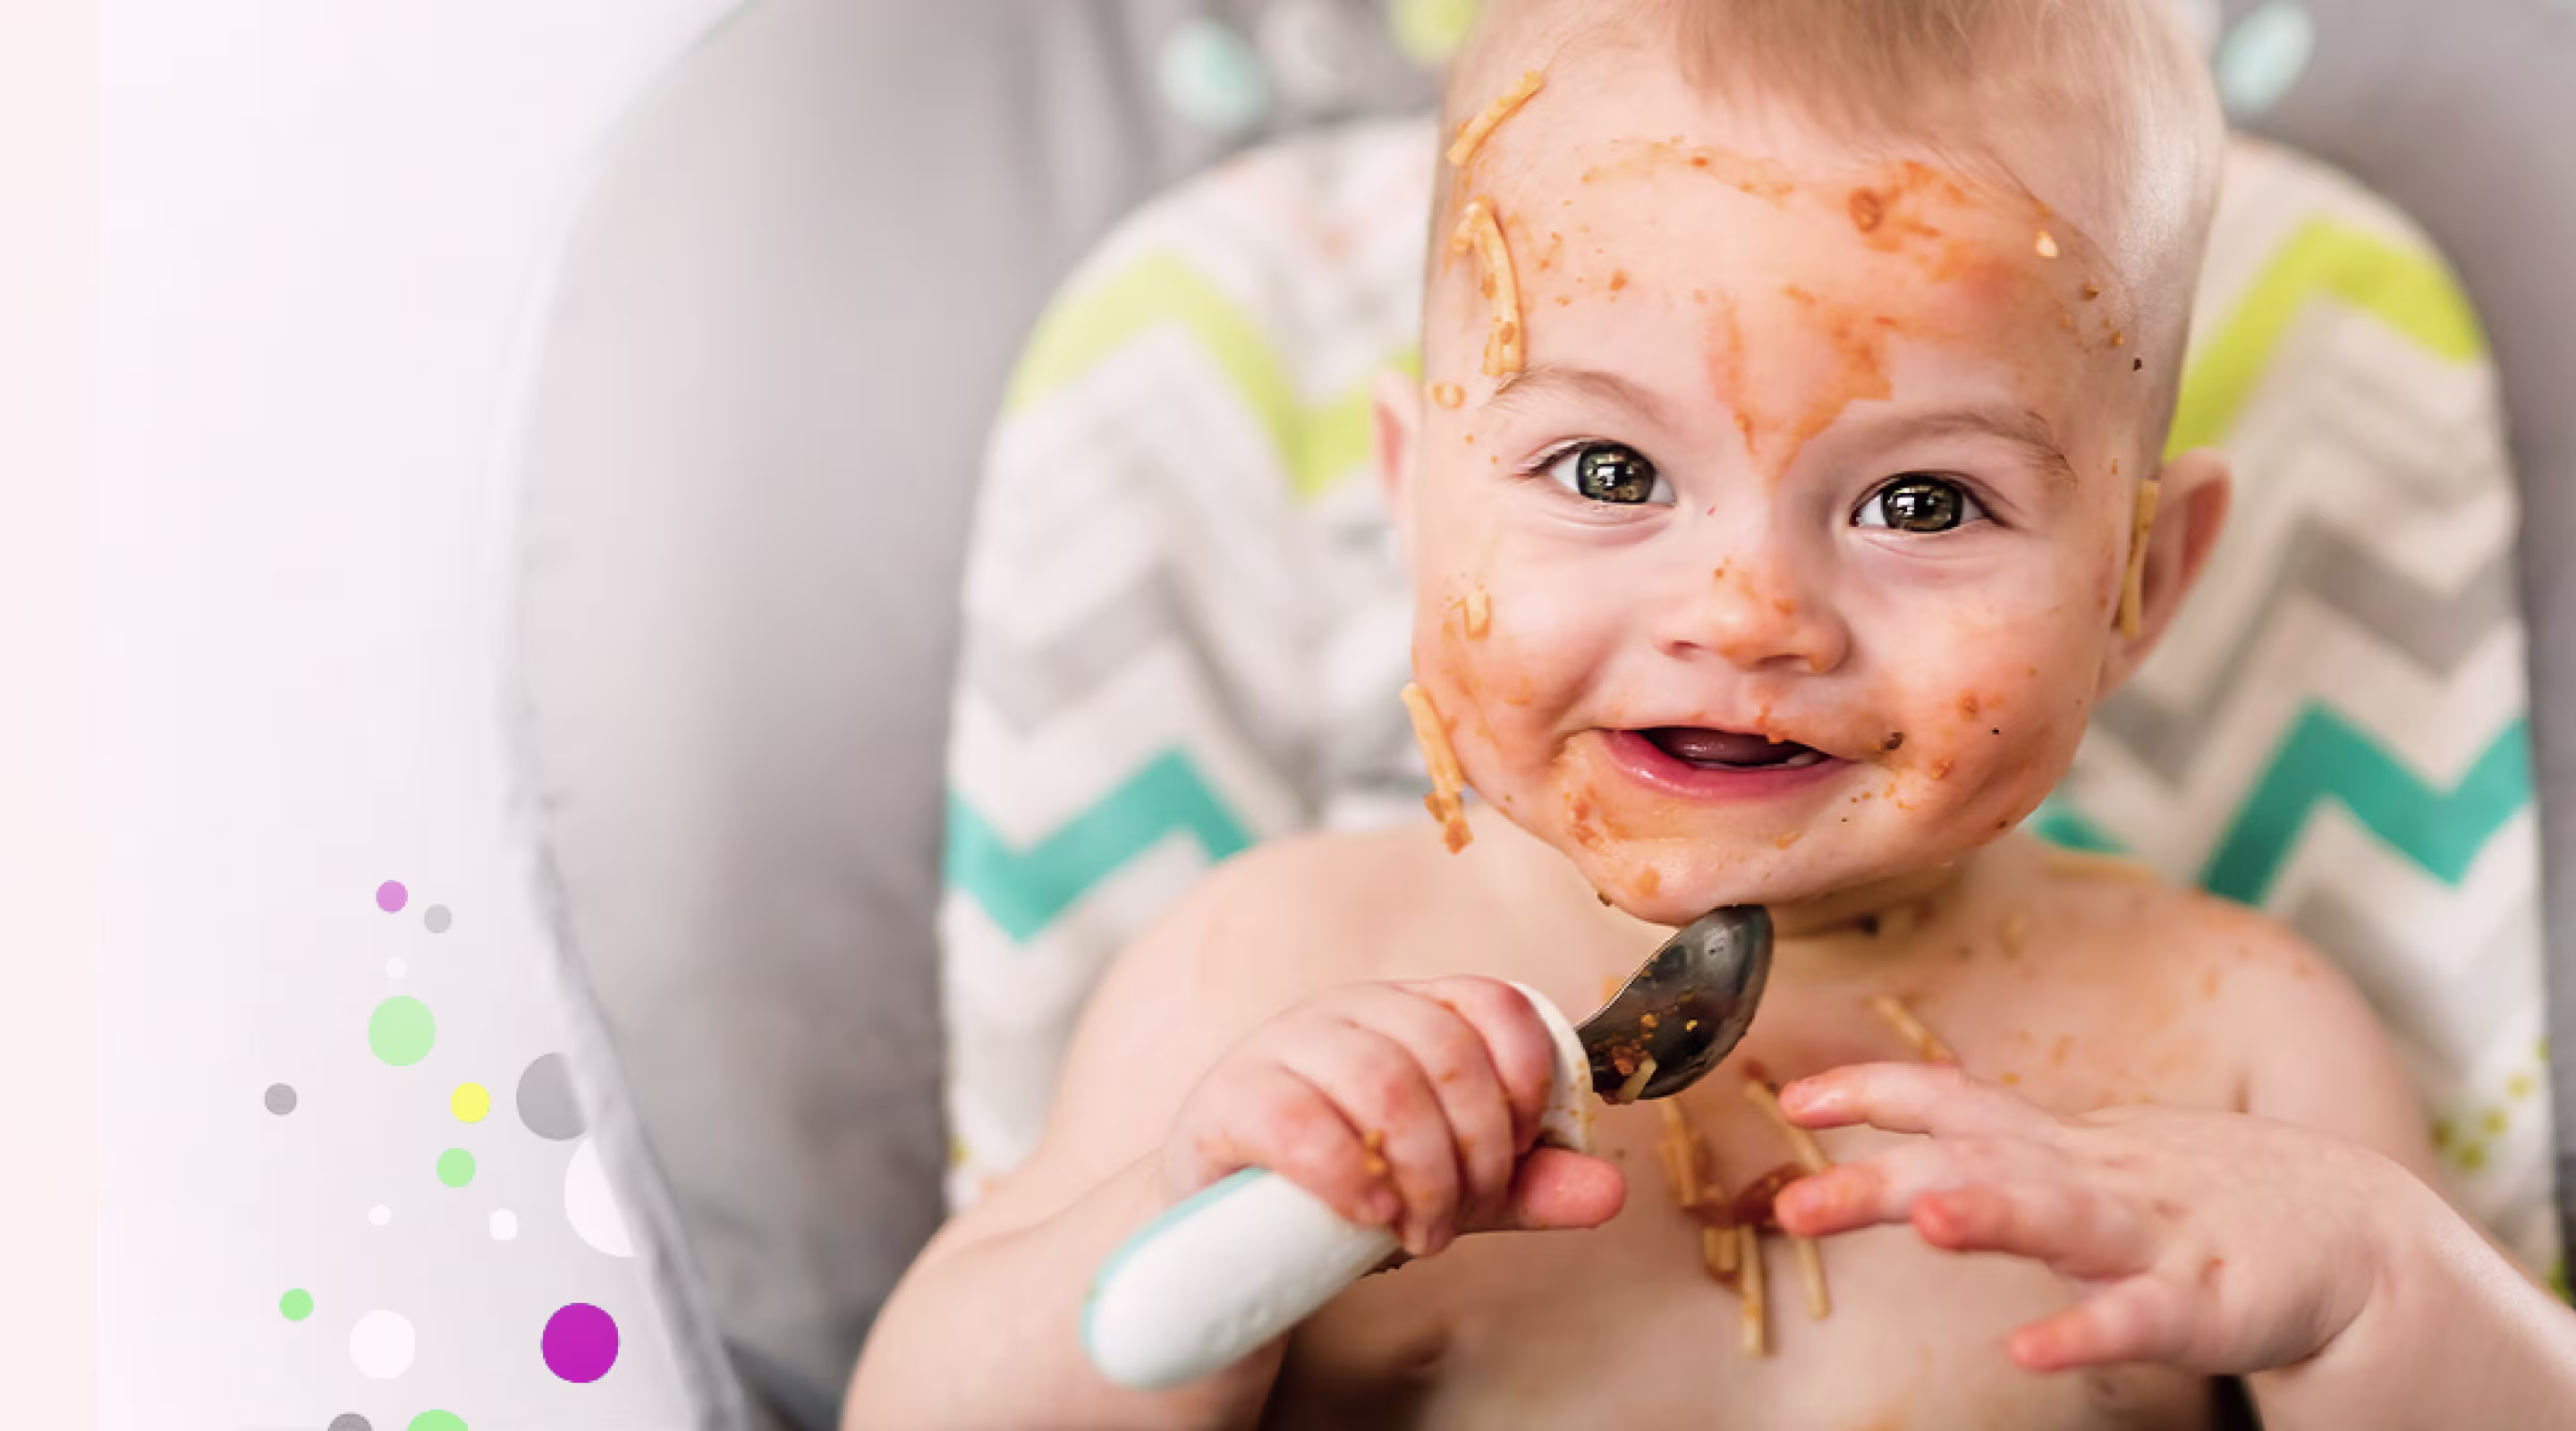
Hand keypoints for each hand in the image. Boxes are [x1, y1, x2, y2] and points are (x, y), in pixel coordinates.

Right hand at [1162, 977, 1624, 1256]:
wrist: (1229, 1238)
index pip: (1497, 1002)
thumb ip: (1526, 1186)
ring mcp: (1282, 1046)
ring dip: (1421, 1171)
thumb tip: (1610, 1192)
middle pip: (1446, 1052)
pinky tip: (1370, 1214)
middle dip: (1476, 1151)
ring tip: (1419, 1232)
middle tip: (1461, 1218)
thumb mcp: (1452, 1187)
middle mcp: (1350, 1011)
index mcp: (1412, 1012)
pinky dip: (1349, 1174)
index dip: (1527, 1081)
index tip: (1521, 1150)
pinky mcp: (1228, 1099)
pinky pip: (1297, 1119)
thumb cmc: (1349, 1190)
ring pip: (1382, 1080)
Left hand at [1773, 1062, 2424, 1374]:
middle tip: (1799, 1201)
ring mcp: (2155, 1233)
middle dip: (1883, 1177)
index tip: (1791, 1097)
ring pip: (2061, 1217)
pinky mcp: (2213, 1300)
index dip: (1873, 1092)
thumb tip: (1905, 1157)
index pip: (1953, 1099)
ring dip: (1992, 1213)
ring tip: (1926, 1218)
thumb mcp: (2088, 1165)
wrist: (2356, 1234)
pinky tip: (2031, 1350)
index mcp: (2062, 1147)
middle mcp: (2096, 1176)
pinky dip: (2088, 1331)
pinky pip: (2140, 1320)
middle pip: (1978, 1162)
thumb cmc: (2199, 1201)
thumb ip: (2003, 1157)